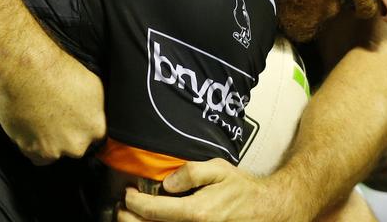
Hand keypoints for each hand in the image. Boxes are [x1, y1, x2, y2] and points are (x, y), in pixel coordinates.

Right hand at [0, 49, 105, 163]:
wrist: (27, 71)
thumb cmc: (58, 72)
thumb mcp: (93, 86)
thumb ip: (96, 110)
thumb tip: (94, 116)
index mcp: (95, 127)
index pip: (94, 135)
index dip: (83, 126)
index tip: (75, 119)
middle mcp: (77, 144)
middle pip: (76, 146)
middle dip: (68, 135)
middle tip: (58, 116)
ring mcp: (54, 150)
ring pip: (56, 151)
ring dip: (51, 141)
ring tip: (43, 119)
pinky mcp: (31, 151)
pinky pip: (36, 157)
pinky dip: (34, 146)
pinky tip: (33, 128)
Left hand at [117, 158, 305, 221]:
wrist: (263, 211)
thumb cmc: (241, 190)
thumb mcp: (219, 170)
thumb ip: (192, 172)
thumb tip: (167, 182)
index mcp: (196, 213)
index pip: (152, 211)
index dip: (133, 202)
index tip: (128, 193)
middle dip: (127, 219)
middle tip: (123, 206)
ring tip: (132, 215)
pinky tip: (153, 220)